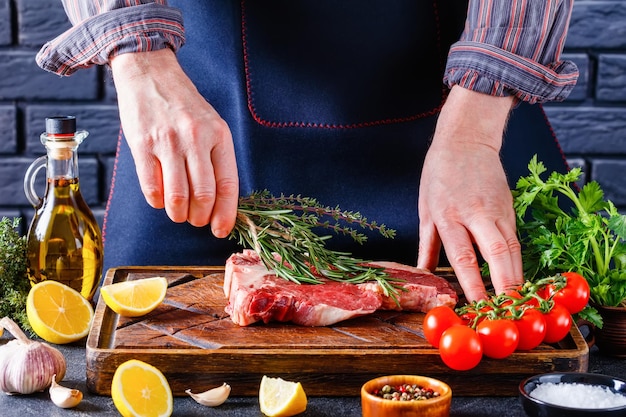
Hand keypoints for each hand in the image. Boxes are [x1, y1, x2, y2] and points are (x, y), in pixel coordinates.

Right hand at [110, 48, 238, 236]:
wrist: (150, 74)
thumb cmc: (184, 106)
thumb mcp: (211, 125)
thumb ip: (216, 159)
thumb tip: (219, 202)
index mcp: (218, 135)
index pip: (227, 185)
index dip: (225, 214)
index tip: (221, 230)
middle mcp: (195, 139)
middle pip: (203, 195)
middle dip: (200, 217)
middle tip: (196, 220)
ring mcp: (168, 142)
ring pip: (177, 196)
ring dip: (178, 214)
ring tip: (179, 214)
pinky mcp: (142, 145)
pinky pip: (151, 187)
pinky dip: (157, 202)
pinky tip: (161, 200)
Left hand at [417, 86, 522, 300]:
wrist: (466, 140)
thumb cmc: (440, 173)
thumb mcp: (425, 207)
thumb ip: (426, 243)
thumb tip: (423, 272)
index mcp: (448, 215)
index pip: (463, 256)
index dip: (473, 284)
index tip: (478, 306)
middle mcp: (476, 214)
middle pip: (497, 254)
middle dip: (505, 285)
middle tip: (509, 310)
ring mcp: (497, 210)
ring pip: (512, 248)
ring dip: (517, 277)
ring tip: (518, 302)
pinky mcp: (510, 208)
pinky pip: (515, 239)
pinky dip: (518, 262)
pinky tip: (518, 280)